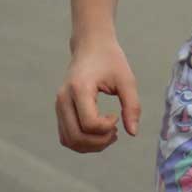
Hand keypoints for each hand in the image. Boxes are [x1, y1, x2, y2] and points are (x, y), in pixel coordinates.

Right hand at [55, 36, 140, 152]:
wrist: (91, 45)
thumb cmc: (110, 60)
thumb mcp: (126, 80)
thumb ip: (132, 105)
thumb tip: (133, 133)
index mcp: (79, 89)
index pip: (89, 124)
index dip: (106, 128)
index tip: (116, 116)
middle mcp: (64, 98)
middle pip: (76, 136)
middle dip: (98, 142)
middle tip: (115, 132)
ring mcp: (59, 105)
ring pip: (68, 140)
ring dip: (90, 145)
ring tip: (108, 134)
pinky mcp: (60, 109)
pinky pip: (66, 135)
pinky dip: (82, 141)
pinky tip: (99, 132)